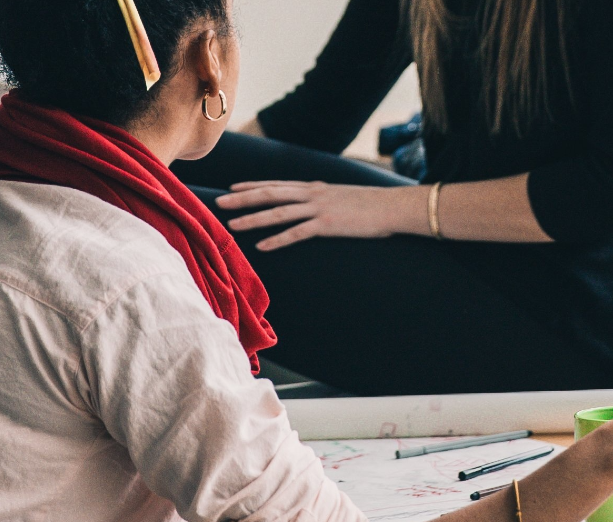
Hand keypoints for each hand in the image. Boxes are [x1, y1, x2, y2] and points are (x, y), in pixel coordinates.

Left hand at [219, 181, 424, 250]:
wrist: (393, 206)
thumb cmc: (372, 204)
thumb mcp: (343, 196)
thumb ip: (326, 199)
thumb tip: (315, 204)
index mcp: (315, 187)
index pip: (277, 184)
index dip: (253, 186)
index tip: (233, 188)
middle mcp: (312, 194)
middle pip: (270, 194)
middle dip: (243, 198)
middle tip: (219, 202)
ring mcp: (319, 209)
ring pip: (278, 212)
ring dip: (253, 219)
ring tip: (232, 224)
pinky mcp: (328, 225)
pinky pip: (297, 233)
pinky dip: (277, 239)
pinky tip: (262, 246)